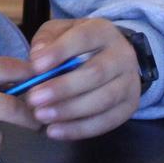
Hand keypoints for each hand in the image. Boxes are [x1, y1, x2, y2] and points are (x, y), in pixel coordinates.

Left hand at [22, 18, 141, 140]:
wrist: (113, 58)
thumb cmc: (78, 44)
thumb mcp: (61, 31)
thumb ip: (47, 40)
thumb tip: (37, 56)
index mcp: (103, 31)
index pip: (83, 38)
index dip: (60, 52)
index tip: (36, 67)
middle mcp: (122, 56)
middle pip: (95, 73)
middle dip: (62, 88)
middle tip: (33, 99)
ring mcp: (129, 83)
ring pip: (103, 100)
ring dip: (70, 111)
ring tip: (41, 115)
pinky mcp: (129, 107)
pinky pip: (106, 122)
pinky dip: (79, 129)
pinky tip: (55, 131)